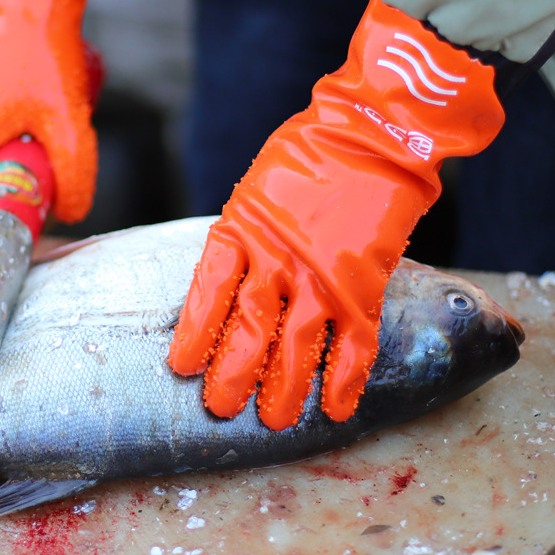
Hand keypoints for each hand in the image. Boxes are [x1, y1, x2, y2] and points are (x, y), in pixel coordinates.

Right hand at [0, 0, 108, 222]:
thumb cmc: (43, 57)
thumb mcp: (68, 124)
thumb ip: (73, 174)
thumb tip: (72, 211)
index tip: (21, 213)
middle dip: (14, 174)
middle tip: (50, 170)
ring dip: (19, 141)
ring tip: (56, 126)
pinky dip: (17, 115)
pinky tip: (49, 97)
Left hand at [169, 0, 504, 429]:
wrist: (372, 134)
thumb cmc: (309, 152)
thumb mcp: (256, 186)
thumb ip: (243, 233)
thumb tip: (232, 275)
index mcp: (243, 229)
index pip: (208, 293)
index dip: (195, 334)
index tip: (182, 367)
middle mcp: (279, 258)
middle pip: (248, 329)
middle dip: (234, 374)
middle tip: (222, 408)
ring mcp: (323, 274)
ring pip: (298, 346)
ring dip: (285, 389)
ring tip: (274, 421)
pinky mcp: (365, 284)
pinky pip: (355, 343)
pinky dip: (348, 379)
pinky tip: (338, 409)